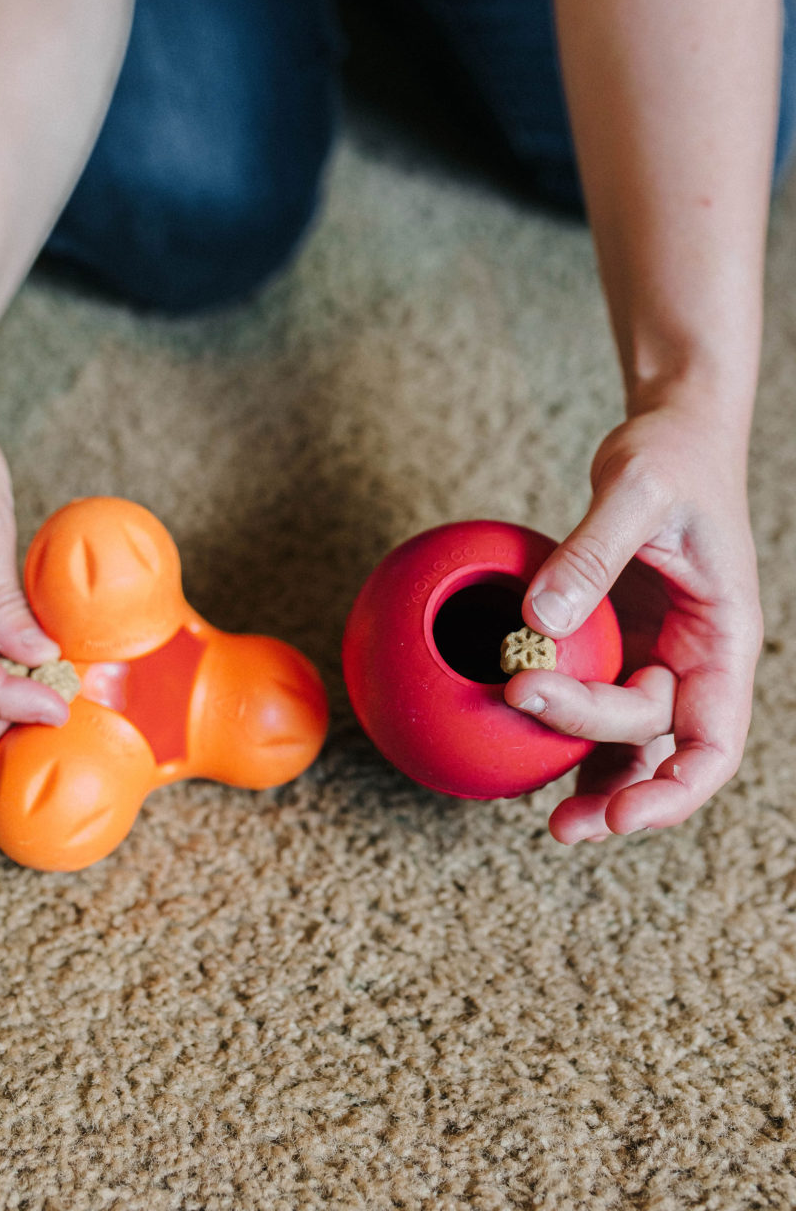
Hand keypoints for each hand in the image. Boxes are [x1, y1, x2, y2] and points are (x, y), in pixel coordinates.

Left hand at [503, 403, 763, 841]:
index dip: (675, 789)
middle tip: (540, 768)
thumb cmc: (671, 455)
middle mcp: (693, 657)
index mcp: (722, 635)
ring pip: (627, 740)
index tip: (623, 814)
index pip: (714, 741)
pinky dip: (569, 732)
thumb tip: (537, 624)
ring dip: (594, 781)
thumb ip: (590, 554)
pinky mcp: (616, 641)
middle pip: (652, 741)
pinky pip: (595, 700)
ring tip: (553, 823)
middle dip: (603, 770)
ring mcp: (654, 654)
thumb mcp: (635, 489)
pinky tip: (533, 756)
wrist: (671, 433)